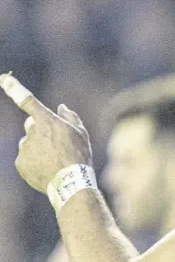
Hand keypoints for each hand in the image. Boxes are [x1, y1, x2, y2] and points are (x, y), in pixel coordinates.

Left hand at [0, 73, 91, 193]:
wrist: (70, 182)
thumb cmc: (78, 154)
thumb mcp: (81, 132)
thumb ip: (70, 116)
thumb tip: (61, 107)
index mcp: (46, 120)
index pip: (28, 101)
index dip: (14, 88)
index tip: (4, 79)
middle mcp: (32, 131)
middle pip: (31, 125)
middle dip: (39, 130)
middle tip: (54, 143)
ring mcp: (24, 147)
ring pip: (28, 143)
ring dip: (37, 147)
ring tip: (53, 160)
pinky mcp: (20, 162)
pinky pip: (24, 158)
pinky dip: (33, 161)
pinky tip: (46, 168)